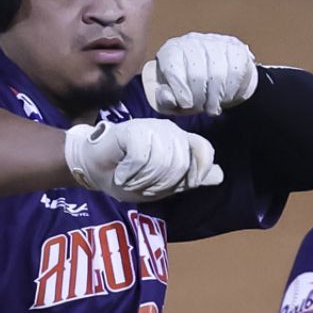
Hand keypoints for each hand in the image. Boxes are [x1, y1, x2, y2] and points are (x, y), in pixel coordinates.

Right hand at [64, 119, 223, 202]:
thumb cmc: (126, 174)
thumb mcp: (162, 183)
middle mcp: (168, 132)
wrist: (93, 167)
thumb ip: (189, 178)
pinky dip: (130, 173)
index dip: (196, 171)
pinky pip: (143, 158)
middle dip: (160, 183)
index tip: (178, 184)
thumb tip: (220, 174)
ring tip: (130, 179)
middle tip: (141, 184)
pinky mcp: (133, 130)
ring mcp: (150, 128)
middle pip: (181, 163)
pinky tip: (122, 173)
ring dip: (143, 180)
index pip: (203, 150)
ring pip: (162, 162)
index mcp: (179, 142)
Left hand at [142, 32, 257, 115]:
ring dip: (216, 97)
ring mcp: (216, 43)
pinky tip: (225, 97)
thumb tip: (168, 98)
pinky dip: (231, 91)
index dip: (180, 90)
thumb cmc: (183, 89)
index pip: (173, 68)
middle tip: (200, 108)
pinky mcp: (236, 49)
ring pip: (218, 74)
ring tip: (211, 107)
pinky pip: (236, 72)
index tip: (186, 104)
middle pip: (197, 74)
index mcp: (171, 51)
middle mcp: (193, 42)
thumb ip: (164, 99)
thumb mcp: (167, 97)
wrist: (207, 78)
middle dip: (199, 98)